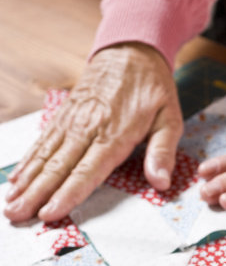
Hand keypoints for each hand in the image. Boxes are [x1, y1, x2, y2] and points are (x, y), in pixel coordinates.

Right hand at [4, 43, 182, 222]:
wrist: (130, 49)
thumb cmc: (152, 88)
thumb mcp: (170, 118)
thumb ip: (163, 152)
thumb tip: (162, 182)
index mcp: (114, 134)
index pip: (87, 171)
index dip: (67, 193)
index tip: (51, 213)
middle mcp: (87, 129)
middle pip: (57, 167)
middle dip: (36, 194)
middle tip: (17, 215)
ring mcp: (71, 122)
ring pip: (44, 157)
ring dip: (26, 182)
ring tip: (10, 204)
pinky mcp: (63, 116)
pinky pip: (42, 143)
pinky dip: (28, 162)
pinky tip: (16, 180)